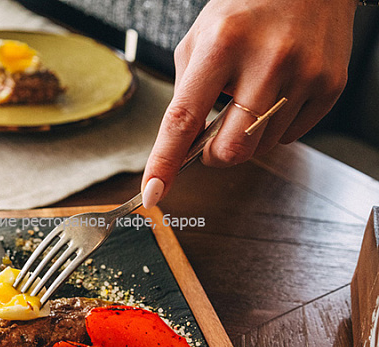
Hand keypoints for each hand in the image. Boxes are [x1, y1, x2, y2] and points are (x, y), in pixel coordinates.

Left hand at [141, 0, 356, 207]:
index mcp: (221, 46)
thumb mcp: (199, 41)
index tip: (154, 191)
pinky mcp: (330, 85)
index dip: (165, 161)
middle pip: (231, 149)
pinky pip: (291, 136)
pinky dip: (275, 126)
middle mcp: (266, 60)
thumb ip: (186, 93)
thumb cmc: (246, 12)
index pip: (184, 118)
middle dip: (214, 155)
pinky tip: (277, 92)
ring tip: (251, 94)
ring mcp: (304, 74)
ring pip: (261, 147)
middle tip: (213, 135)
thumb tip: (179, 149)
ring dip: (247, 137)